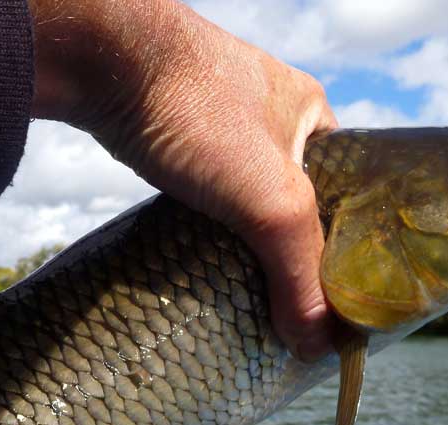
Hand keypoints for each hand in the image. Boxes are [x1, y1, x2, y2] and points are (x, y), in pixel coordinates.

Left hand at [28, 0, 337, 360]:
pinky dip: (205, 227)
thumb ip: (299, 269)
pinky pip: (204, 194)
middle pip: (295, 201)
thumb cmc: (197, 111)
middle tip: (288, 307)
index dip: (345, 245)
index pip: (348, 193)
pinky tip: (200, 259)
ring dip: (244, 242)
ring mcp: (219, 126)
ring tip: (246, 295)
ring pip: (245, 199)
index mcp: (313, 114)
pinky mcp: (173, 138)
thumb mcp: (269, 199)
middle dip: (290, 251)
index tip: (338, 296)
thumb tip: (318, 343)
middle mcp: (271, 116)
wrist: (99, 58)